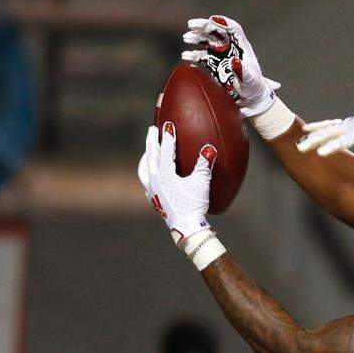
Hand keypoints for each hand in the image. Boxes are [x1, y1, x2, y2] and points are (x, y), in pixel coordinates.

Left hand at [138, 122, 214, 243]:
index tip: (168, 125)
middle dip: (152, 142)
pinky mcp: (154, 200)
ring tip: (148, 151)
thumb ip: (204, 164)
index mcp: (164, 175)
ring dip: (146, 158)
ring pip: (144, 170)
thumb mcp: (201, 183)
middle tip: (152, 130)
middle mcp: (154, 181)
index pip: (165, 152)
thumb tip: (209, 147)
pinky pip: (146, 183)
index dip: (168, 138)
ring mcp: (151, 191)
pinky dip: (147, 175)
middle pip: (150, 157)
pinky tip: (151, 175)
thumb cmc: (194, 205)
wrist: (186, 228)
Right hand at [182, 15, 279, 117]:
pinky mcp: (213, 64)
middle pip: (217, 31)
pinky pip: (201, 56)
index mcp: (242, 47)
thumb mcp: (251, 81)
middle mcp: (231, 48)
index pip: (234, 29)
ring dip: (196, 37)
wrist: (250, 101)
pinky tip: (186, 55)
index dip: (223, 22)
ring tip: (186, 38)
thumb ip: (243, 71)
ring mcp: (221, 55)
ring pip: (207, 40)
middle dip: (204, 25)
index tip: (212, 19)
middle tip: (191, 25)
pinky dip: (193, 54)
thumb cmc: (254, 89)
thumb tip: (234, 61)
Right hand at [297, 108, 353, 165]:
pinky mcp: (347, 123)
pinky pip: (330, 125)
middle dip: (315, 140)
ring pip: (327, 127)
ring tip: (300, 137)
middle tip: (301, 148)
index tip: (320, 154)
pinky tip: (308, 129)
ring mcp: (348, 123)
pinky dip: (319, 126)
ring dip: (313, 133)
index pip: (343, 141)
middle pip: (330, 132)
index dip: (331, 147)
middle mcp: (352, 125)